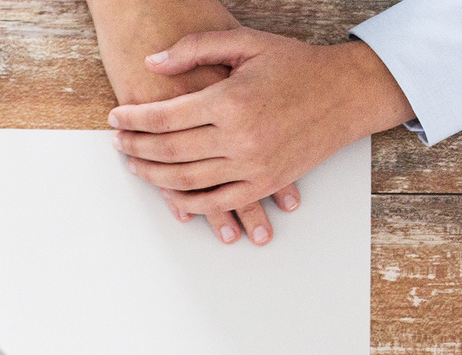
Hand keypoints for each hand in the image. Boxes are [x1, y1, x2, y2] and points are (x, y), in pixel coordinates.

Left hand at [108, 31, 413, 215]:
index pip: (165, 116)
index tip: (115, 118)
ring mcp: (251, 165)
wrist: (347, 93)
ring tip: (135, 165)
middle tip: (117, 143)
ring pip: (186, 180)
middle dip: (136, 148)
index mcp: (230, 100)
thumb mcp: (247, 43)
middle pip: (169, 150)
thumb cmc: (296, 66)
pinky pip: (216, 202)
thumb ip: (197, 48)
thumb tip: (152, 62)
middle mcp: (239, 137)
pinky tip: (169, 194)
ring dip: (153, 176)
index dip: (133, 119)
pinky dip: (188, 203)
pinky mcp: (263, 184)